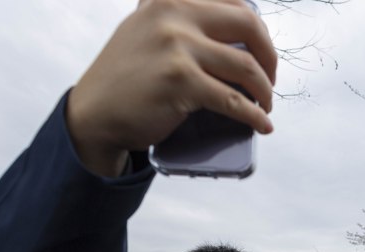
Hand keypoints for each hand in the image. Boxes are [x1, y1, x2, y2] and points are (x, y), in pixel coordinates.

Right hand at [67, 0, 277, 175]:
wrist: (95, 113)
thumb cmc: (127, 74)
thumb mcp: (147, 26)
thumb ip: (179, 15)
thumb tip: (230, 17)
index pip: (236, 3)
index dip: (259, 31)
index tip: (262, 53)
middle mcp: (174, 14)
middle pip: (249, 27)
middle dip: (269, 57)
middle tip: (269, 80)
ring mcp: (178, 47)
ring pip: (245, 67)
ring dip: (265, 91)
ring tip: (265, 105)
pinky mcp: (181, 82)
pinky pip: (233, 101)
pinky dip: (254, 117)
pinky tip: (262, 125)